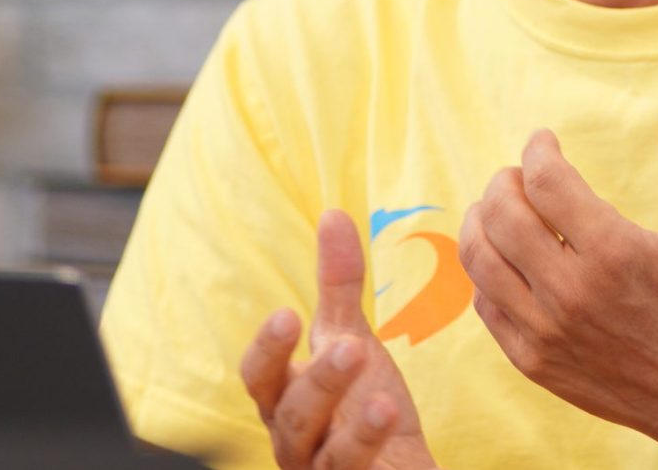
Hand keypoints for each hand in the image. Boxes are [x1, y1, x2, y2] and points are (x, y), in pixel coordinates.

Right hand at [240, 209, 439, 469]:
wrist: (397, 469)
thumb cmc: (361, 405)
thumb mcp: (351, 340)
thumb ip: (338, 286)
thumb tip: (333, 213)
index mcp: (286, 399)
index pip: (259, 377)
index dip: (268, 349)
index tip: (287, 313)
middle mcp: (297, 441)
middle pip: (293, 416)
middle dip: (319, 382)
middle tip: (352, 348)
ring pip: (328, 458)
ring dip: (355, 431)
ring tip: (383, 400)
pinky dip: (376, 458)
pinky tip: (398, 430)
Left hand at [458, 101, 657, 444]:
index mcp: (614, 251)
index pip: (544, 180)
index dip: (537, 150)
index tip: (544, 142)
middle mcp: (572, 291)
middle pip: (501, 213)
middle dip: (504, 180)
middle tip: (520, 175)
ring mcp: (546, 330)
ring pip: (480, 258)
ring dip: (482, 221)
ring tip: (502, 209)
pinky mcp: (533, 360)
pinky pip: (485, 304)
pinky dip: (487, 271)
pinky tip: (509, 258)